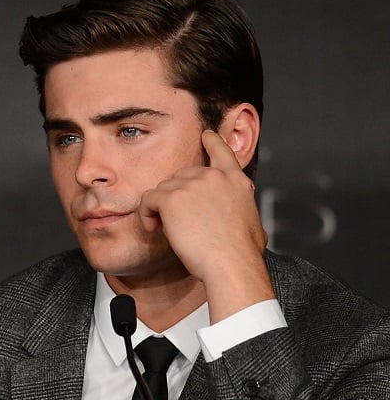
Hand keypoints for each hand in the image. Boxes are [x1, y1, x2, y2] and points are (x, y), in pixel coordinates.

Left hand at [138, 130, 273, 318]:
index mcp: (235, 182)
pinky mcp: (172, 198)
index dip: (212, 142)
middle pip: (181, 176)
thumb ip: (242, 212)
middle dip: (175, 197)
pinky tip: (154, 228)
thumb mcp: (253, 225)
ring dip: (160, 208)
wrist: (231, 264)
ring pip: (163, 189)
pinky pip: (148, 199)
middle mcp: (214, 177)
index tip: (205, 135)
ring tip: (166, 229)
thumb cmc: (242, 254)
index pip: (222, 152)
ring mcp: (192, 184)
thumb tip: (245, 222)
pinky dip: (146, 214)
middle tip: (177, 221)